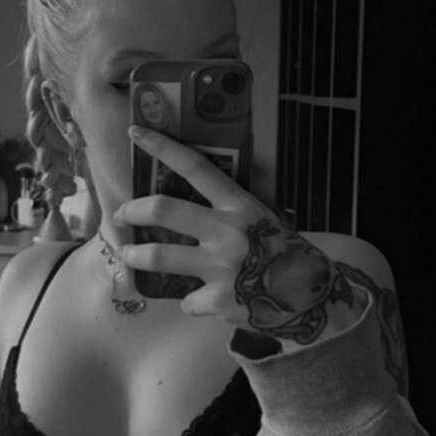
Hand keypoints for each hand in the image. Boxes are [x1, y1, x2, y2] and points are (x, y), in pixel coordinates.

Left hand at [114, 126, 362, 344]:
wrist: (316, 299)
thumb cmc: (287, 254)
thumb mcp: (264, 220)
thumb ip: (230, 213)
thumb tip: (189, 209)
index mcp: (239, 205)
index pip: (196, 167)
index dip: (163, 147)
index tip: (136, 133)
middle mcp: (226, 231)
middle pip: (163, 209)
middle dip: (132, 210)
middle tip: (120, 215)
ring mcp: (220, 267)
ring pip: (159, 256)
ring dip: (135, 256)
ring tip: (127, 257)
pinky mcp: (218, 301)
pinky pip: (188, 300)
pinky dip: (192, 302)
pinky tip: (206, 302)